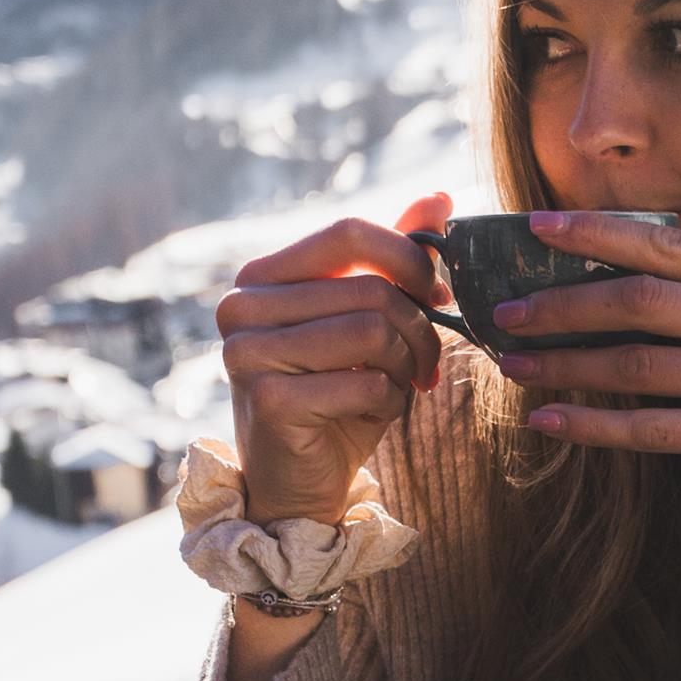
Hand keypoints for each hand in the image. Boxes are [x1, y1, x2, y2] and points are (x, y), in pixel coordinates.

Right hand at [218, 194, 452, 523]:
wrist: (300, 484)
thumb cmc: (337, 398)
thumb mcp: (369, 323)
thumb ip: (393, 262)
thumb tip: (439, 197)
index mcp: (262, 276)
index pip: (348, 232)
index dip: (408, 259)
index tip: (438, 298)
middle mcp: (241, 307)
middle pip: (371, 288)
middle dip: (420, 331)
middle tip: (425, 365)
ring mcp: (247, 352)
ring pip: (373, 332)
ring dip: (408, 366)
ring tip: (400, 387)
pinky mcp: (268, 400)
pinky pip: (366, 382)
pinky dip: (389, 401)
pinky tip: (372, 413)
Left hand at [498, 213, 680, 576]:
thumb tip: (627, 276)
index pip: (670, 245)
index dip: (597, 234)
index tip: (537, 228)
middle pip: (643, 299)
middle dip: (563, 302)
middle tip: (506, 309)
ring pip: (638, 365)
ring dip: (566, 364)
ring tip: (515, 363)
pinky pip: (654, 429)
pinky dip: (596, 425)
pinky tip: (553, 420)